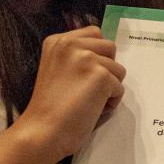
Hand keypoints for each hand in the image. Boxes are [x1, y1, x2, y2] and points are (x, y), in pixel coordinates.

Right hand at [12, 27, 125, 160]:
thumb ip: (76, 57)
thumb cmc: (50, 107)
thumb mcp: (57, 68)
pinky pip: (120, 88)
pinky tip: (91, 109)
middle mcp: (71, 44)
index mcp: (58, 40)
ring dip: (109, 87)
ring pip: (118, 69)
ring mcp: (86, 58)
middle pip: (110, 47)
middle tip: (87, 89)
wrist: (43, 131)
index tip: (86, 74)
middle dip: (106, 69)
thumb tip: (106, 56)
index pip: (95, 33)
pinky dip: (111, 102)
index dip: (98, 55)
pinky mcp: (101, 75)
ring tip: (88, 101)